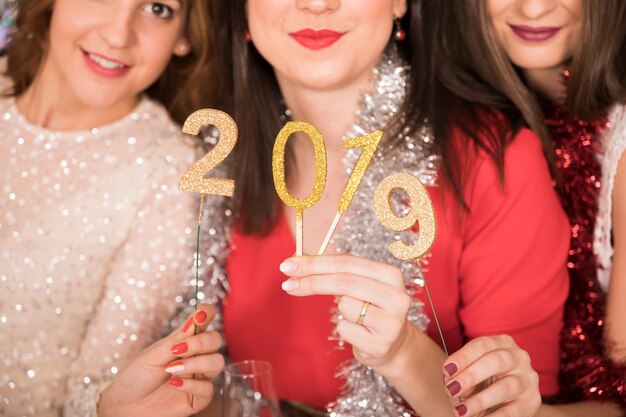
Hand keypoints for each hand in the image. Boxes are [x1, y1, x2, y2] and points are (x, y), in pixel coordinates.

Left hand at [99, 304, 224, 416]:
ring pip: (217, 363)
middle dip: (200, 343)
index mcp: (185, 339)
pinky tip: (174, 384)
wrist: (124, 405)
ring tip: (171, 370)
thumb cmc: (136, 377)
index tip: (199, 316)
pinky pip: (208, 388)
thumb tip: (196, 318)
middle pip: (216, 340)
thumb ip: (177, 340)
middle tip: (177, 350)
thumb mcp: (153, 355)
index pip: (205, 319)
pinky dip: (191, 385)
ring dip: (195, 364)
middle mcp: (196, 355)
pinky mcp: (199, 397)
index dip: (207, 313)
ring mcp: (199, 376)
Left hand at [280, 254, 412, 373]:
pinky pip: (345, 329)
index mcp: (390, 274)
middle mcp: (396, 296)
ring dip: (339, 310)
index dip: (315, 262)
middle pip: (344, 282)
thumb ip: (332, 272)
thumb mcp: (358, 284)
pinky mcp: (382, 344)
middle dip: (312, 281)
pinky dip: (344, 329)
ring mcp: (391, 322)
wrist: (394, 343)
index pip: (346, 262)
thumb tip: (295, 264)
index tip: (288, 265)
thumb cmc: (369, 307)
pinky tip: (359, 332)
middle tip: (287, 283)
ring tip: (355, 315)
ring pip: (345, 306)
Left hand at [442, 335, 540, 416]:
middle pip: (495, 361)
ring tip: (460, 411)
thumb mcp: (473, 370)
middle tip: (451, 390)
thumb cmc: (485, 378)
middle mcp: (518, 357)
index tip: (446, 370)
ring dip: (479, 400)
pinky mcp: (532, 400)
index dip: (463, 357)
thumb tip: (451, 384)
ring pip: (505, 388)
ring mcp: (527, 379)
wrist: (508, 398)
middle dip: (471, 376)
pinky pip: (513, 411)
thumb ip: (461, 373)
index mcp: (502, 343)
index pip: (482, 345)